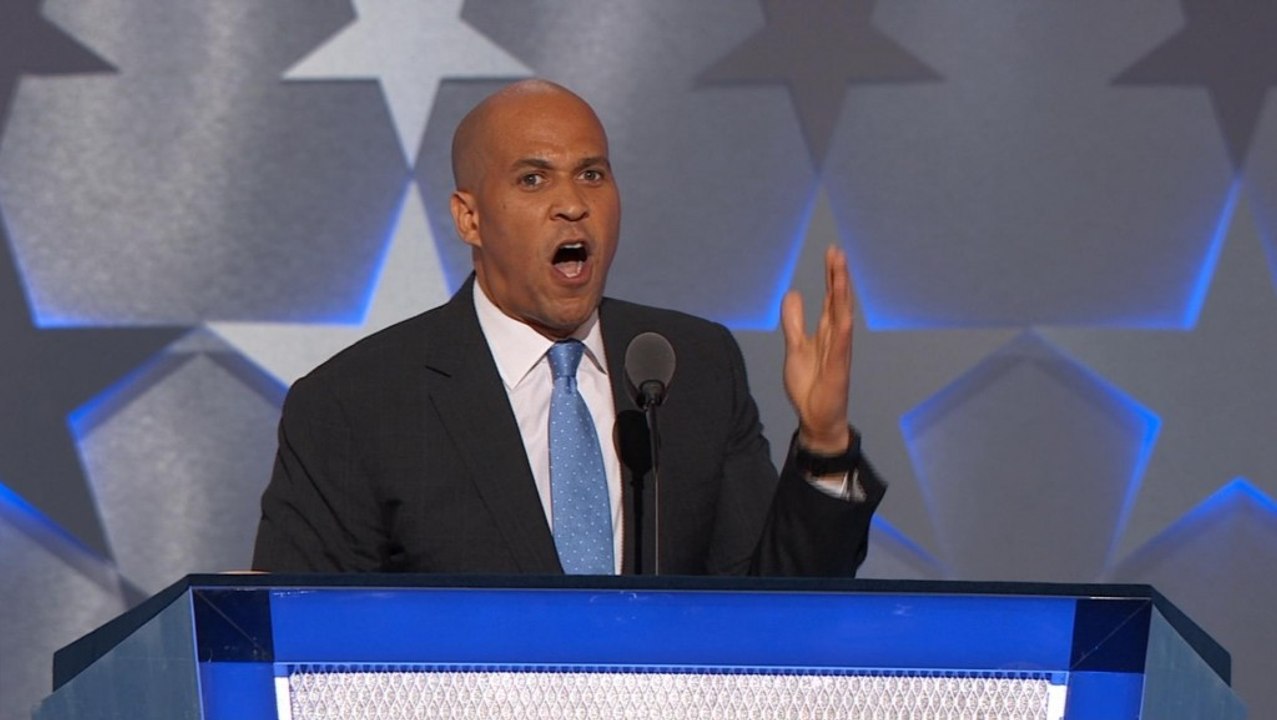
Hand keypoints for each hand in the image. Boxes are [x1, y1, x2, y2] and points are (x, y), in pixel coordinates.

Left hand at [780, 245, 853, 453]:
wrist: (816, 418)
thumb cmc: (810, 385)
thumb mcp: (794, 347)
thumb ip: (794, 321)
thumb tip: (792, 293)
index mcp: (826, 333)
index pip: (831, 299)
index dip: (832, 277)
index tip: (832, 253)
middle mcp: (836, 338)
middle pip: (839, 302)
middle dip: (839, 277)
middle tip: (837, 251)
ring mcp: (839, 352)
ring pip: (843, 316)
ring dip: (842, 294)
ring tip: (841, 271)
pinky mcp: (838, 368)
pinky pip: (841, 344)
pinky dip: (842, 326)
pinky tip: (843, 311)